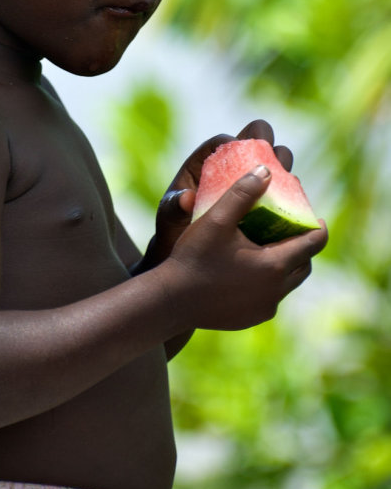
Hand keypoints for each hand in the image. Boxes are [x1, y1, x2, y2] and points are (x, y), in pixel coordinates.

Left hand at [152, 119, 292, 264]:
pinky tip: (293, 206)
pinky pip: (282, 191)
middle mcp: (230, 168)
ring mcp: (250, 185)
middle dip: (268, 147)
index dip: (237, 141)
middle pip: (257, 143)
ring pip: (275, 164)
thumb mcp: (169, 219)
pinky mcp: (264, 203)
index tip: (247, 153)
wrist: (188, 259)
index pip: (224, 141)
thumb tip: (186, 199)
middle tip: (273, 164)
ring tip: (285, 183)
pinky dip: (289, 194)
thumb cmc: (173, 231)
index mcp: (205, 162)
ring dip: (283, 168)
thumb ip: (173, 207)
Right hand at [164, 165, 327, 330]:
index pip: (313, 244)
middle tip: (293, 230)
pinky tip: (251, 271)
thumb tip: (266, 170)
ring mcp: (265, 308)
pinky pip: (271, 297)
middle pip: (304, 265)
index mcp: (274, 265)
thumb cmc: (194, 257)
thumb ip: (242, 192)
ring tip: (273, 248)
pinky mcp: (252, 318)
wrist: (171, 301)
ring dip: (287, 266)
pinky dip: (269, 283)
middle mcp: (276, 290)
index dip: (318, 228)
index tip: (316, 216)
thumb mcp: (217, 218)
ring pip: (288, 283)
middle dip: (303, 247)